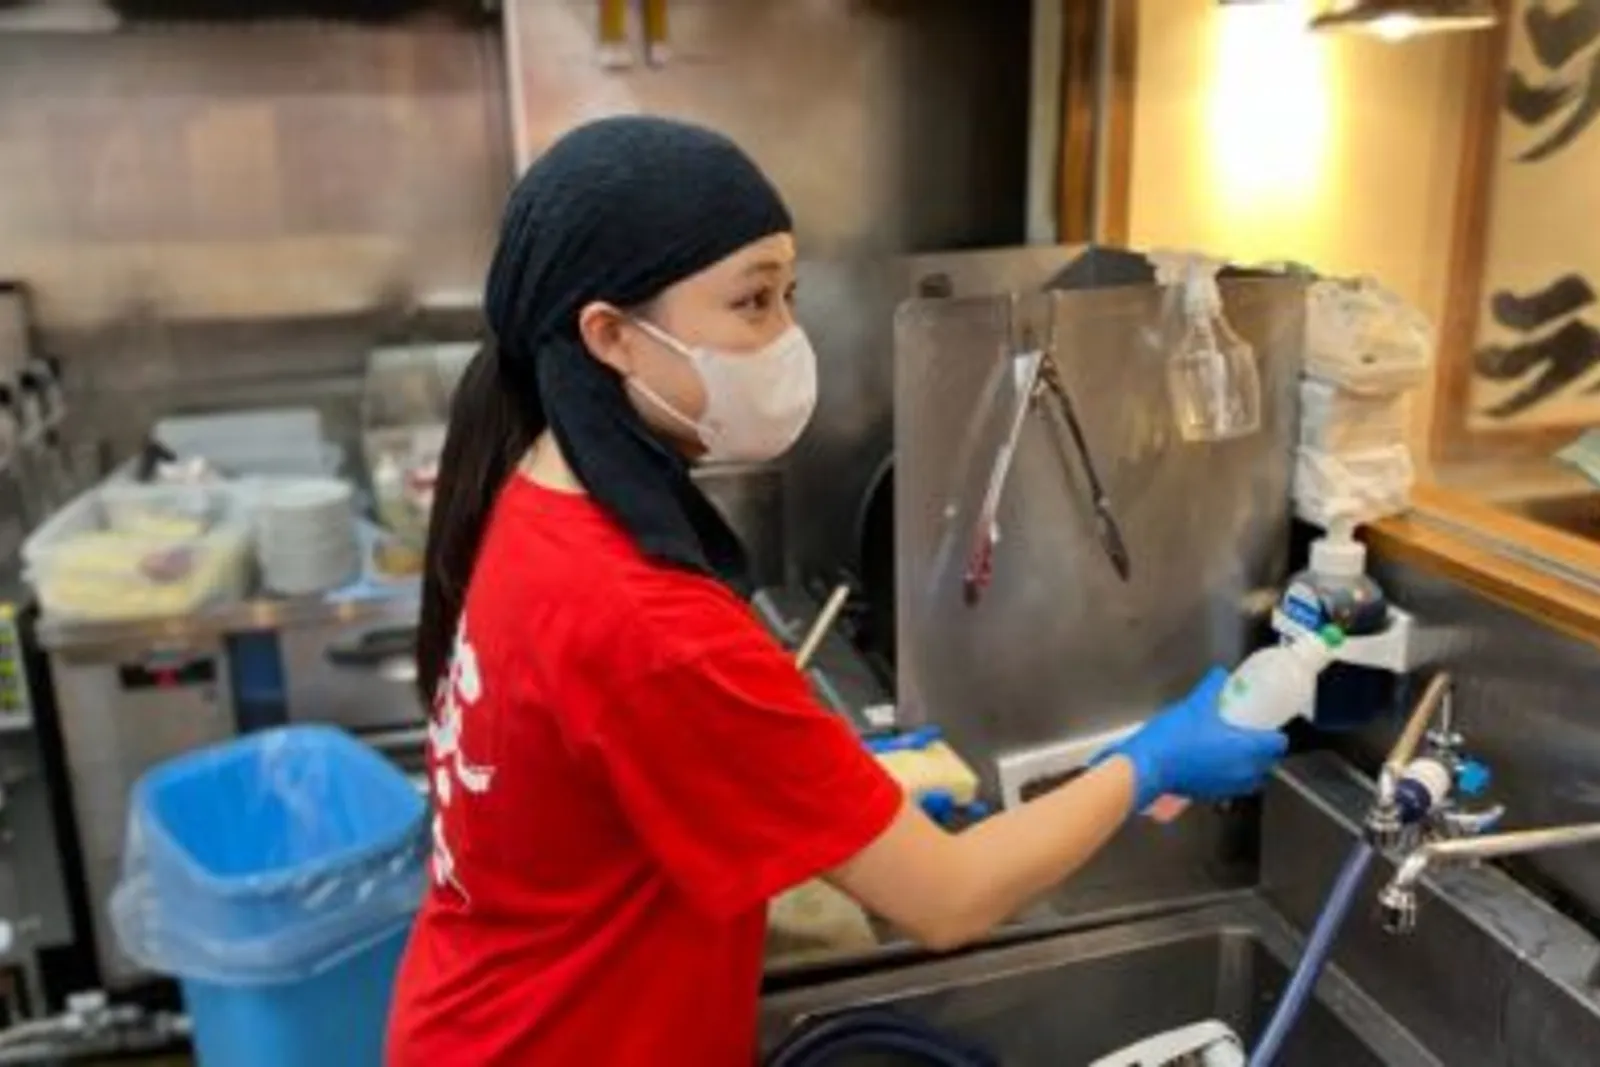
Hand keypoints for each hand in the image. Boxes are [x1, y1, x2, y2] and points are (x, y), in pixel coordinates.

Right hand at [1099, 668, 1288, 811]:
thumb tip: (1221, 675)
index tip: (1264, 724)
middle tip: (1248, 734)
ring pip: (1252, 777)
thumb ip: (1212, 687)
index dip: (1274, 733)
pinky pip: (1232, 785)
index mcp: (1247, 748)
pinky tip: (1212, 761)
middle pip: (1268, 763)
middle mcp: (1244, 771)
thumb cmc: (1174, 738)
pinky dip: (1229, 775)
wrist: (1148, 767)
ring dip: (1248, 765)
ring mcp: (1229, 786)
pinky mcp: (1213, 795)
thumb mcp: (1195, 705)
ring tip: (1231, 749)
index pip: (1278, 744)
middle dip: (1262, 750)